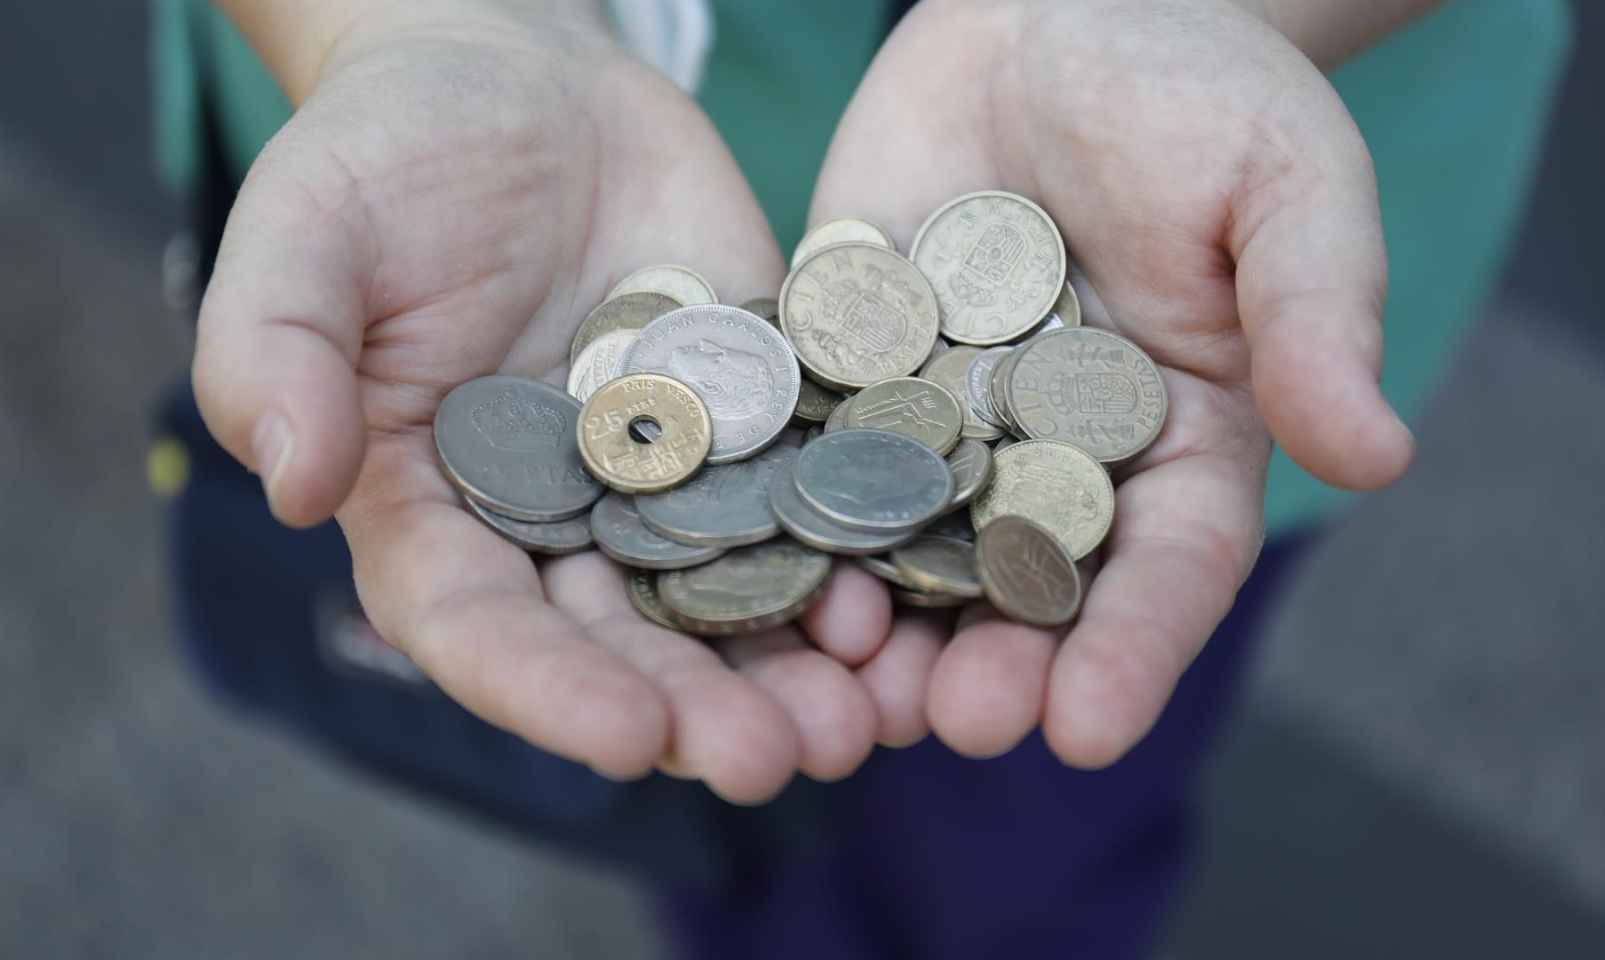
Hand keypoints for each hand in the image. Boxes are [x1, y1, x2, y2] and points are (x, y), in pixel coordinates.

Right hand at [193, 1, 889, 802]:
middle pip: (624, 642)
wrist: (530, 80)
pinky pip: (813, 502)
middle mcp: (558, 521)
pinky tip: (914, 598)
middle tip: (775, 759)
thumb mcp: (305, 227)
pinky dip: (860, 556)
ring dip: (796, 668)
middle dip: (698, 709)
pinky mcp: (761, 423)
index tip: (632, 739)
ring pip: (732, 600)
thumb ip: (276, 349)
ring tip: (864, 714)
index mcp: (433, 508)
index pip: (481, 628)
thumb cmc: (393, 149)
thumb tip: (289, 483)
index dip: (551, 691)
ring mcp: (671, 479)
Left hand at [811, 0, 1414, 766]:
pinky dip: (785, 515)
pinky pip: (812, 454)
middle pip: (1029, 588)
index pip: (1169, 567)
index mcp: (1179, 439)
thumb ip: (1314, 315)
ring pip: (911, 550)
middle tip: (956, 726)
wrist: (1056, 7)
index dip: (1132, 650)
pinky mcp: (847, 370)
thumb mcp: (1284, 186)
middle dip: (995, 664)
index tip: (1088, 729)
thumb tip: (1377, 453)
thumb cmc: (1197, 89)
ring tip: (848, 691)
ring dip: (882, 627)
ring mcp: (943, 420)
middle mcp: (1057, 456)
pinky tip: (746, 566)